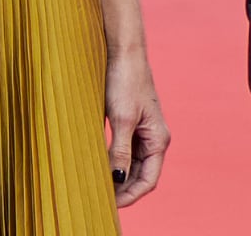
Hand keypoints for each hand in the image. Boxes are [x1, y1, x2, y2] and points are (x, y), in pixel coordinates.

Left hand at [105, 46, 168, 207]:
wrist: (123, 52)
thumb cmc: (124, 82)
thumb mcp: (120, 118)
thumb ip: (120, 150)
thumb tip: (118, 179)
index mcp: (158, 140)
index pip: (148, 179)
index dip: (131, 194)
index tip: (112, 205)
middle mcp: (153, 138)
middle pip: (141, 173)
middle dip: (124, 189)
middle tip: (101, 200)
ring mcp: (142, 129)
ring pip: (131, 162)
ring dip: (118, 176)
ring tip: (98, 187)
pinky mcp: (129, 120)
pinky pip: (124, 148)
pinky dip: (113, 159)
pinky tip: (98, 164)